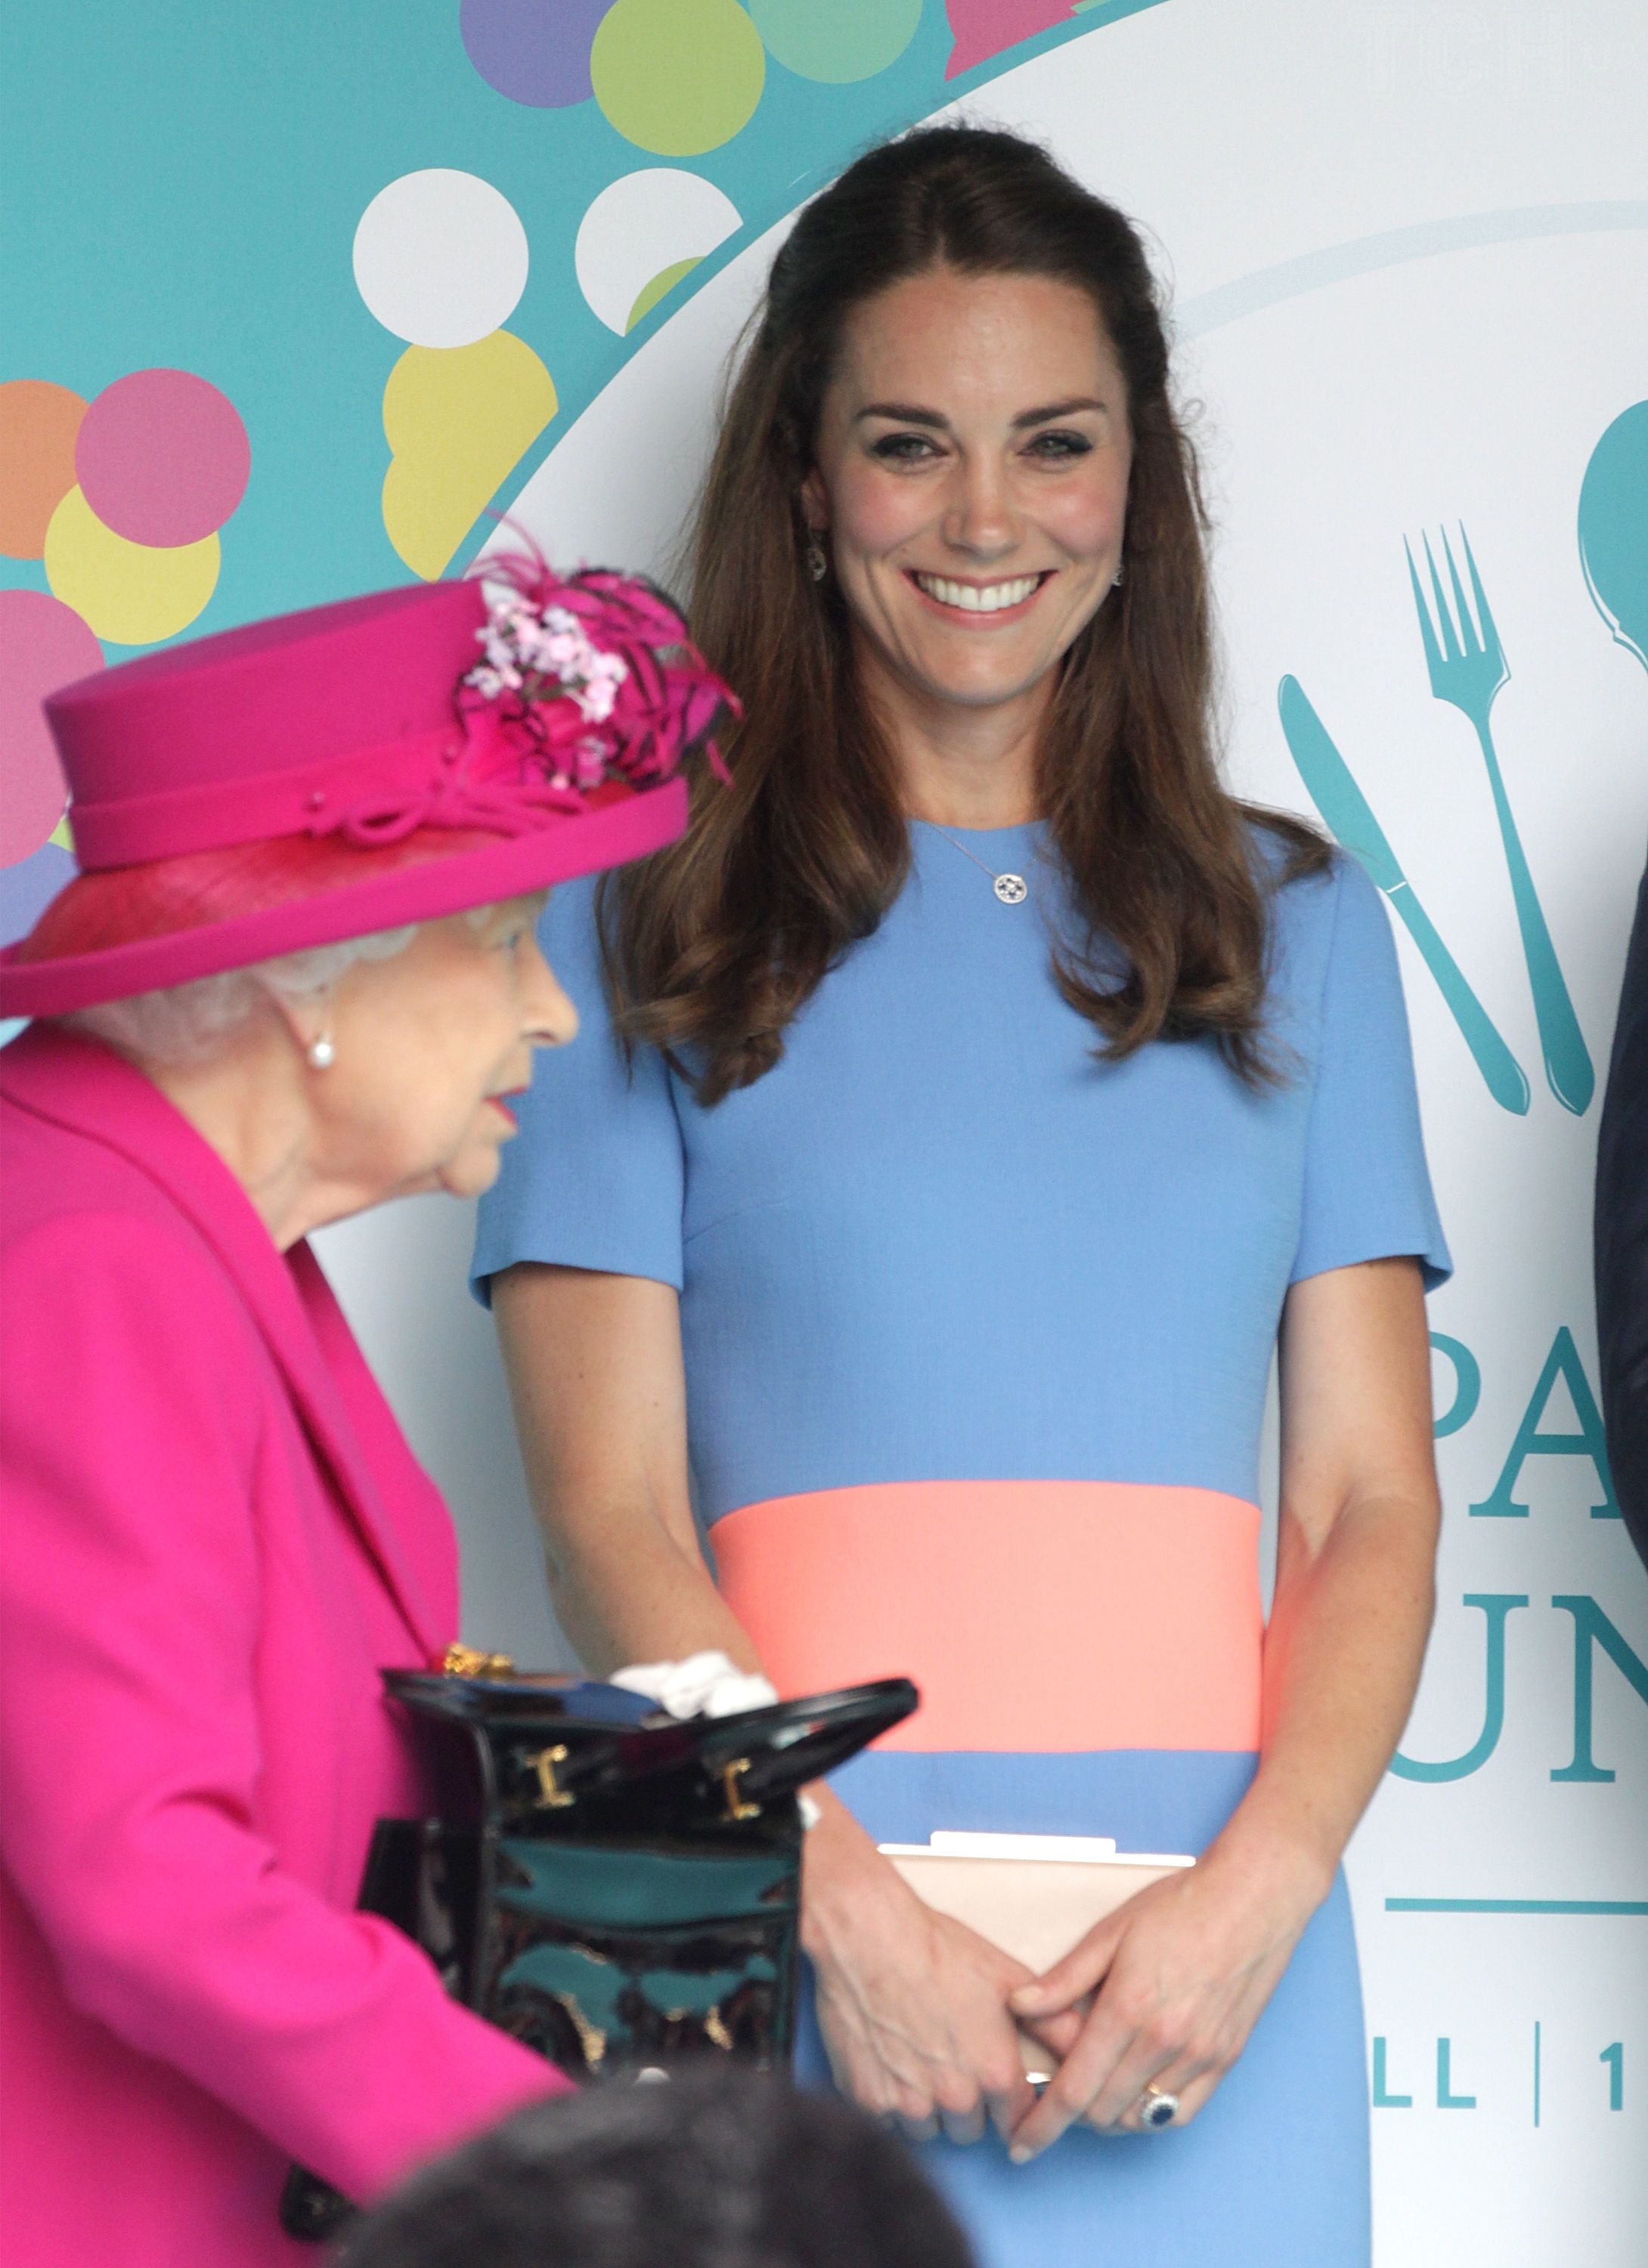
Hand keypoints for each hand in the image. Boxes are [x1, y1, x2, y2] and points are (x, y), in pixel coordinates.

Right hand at [803, 1802, 1039, 2147]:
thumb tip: (1089, 2047)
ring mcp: (910, 2103)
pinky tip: (892, 2058)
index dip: (1011, 2103)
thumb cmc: (937, 1950)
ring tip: (920, 2056)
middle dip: (967, 2104)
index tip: (999, 2090)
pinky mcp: (870, 2100)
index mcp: (995, 2073)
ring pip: (930, 2128)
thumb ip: (1057, 2023)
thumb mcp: (1009, 1978)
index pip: (1019, 2123)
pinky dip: (892, 2098)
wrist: (871, 1937)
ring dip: (929, 2105)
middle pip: (971, 2129)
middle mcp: (956, 2098)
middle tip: (953, 2058)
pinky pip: (890, 2120)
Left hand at [1004, 1841, 1326, 2159]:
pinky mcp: (1224, 2060)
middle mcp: (1165, 2040)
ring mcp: (1199, 2055)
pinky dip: (1148, 2114)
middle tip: (1055, 2094)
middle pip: (1102, 2110)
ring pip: (1139, 2117)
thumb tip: (1018, 2006)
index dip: (1042, 2124)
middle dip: (1070, 2115)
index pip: (1075, 2089)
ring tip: (1093, 2088)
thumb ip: (1064, 1978)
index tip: (1020, 2145)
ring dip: (1107, 2115)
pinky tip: (1134, 2093)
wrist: (1252, 1899)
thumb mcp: (1111, 1931)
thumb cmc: (1179, 1906)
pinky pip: (1179, 2113)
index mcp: (1128, 2007)